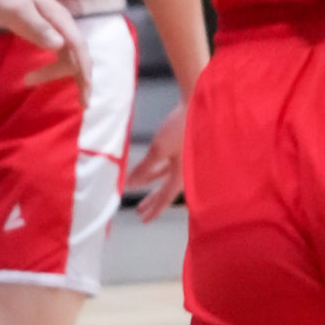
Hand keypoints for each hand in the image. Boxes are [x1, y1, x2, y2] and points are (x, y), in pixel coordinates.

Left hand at [0, 0, 88, 102]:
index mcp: (60, 18)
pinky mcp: (43, 32)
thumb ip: (38, 27)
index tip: (86, 92)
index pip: (79, 47)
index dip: (85, 70)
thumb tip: (60, 46)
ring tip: (45, 90)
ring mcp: (53, 28)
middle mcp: (61, 24)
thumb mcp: (19, 11)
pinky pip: (56, 54)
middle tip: (82, 104)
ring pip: (67, 56)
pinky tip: (37, 77)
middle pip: (78, 54)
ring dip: (63, 74)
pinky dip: (52, 68)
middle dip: (81, 78)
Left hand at [126, 97, 187, 219]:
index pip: (165, 198)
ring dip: (152, 185)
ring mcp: (183, 161)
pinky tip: (147, 172)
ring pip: (165, 179)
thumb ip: (144, 168)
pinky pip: (166, 167)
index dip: (154, 209)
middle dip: (152, 201)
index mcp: (182, 176)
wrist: (196, 105)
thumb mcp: (159, 149)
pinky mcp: (181, 149)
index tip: (144, 220)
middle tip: (139, 212)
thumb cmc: (179, 129)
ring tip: (138, 191)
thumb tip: (129, 184)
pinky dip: (156, 171)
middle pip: (166, 191)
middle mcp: (184, 172)